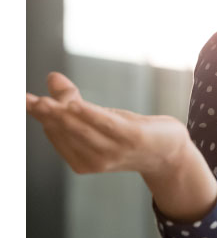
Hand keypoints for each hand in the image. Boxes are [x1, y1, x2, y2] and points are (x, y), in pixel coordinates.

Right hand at [26, 72, 190, 176]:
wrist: (170, 152)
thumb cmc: (131, 134)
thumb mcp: (100, 119)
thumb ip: (74, 102)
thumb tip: (51, 77)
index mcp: (80, 160)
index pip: (56, 133)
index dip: (43, 114)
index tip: (24, 99)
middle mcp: (93, 159)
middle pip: (65, 131)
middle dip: (46, 115)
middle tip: (27, 99)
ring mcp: (113, 151)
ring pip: (81, 129)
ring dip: (61, 114)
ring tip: (43, 102)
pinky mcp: (132, 138)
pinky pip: (106, 125)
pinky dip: (89, 115)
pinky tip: (75, 105)